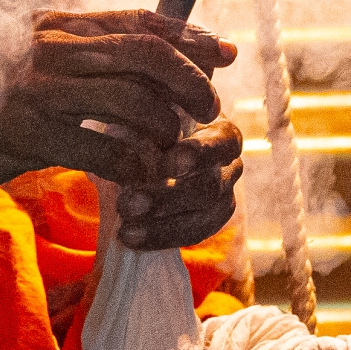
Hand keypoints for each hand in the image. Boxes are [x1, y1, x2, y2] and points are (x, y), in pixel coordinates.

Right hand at [0, 9, 236, 249]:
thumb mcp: (36, 63)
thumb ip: (89, 55)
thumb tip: (159, 49)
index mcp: (54, 23)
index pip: (138, 18)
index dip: (188, 34)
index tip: (224, 53)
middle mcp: (48, 46)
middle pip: (145, 54)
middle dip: (190, 82)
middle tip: (209, 108)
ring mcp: (36, 87)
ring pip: (132, 101)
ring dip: (166, 129)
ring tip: (174, 149)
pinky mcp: (27, 132)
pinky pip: (103, 148)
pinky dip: (136, 165)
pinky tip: (146, 177)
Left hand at [116, 116, 243, 248]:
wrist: (146, 140)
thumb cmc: (150, 118)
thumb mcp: (148, 110)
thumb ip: (145, 120)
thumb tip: (121, 133)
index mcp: (221, 130)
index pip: (223, 143)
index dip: (198, 155)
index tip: (166, 165)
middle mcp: (229, 165)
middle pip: (210, 188)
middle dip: (168, 199)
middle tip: (129, 205)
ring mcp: (223, 195)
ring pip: (204, 219)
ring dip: (162, 227)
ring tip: (126, 230)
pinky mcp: (208, 220)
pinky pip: (192, 235)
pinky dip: (159, 238)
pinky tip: (129, 238)